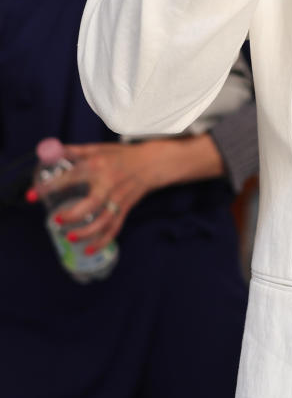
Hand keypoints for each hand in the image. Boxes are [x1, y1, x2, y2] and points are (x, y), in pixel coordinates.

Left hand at [30, 135, 224, 250]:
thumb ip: (74, 151)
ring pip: (105, 220)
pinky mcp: (126, 208)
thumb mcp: (99, 148)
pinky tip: (89, 249)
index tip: (32, 195)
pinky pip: (115, 228)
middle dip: (73, 214)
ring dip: (88, 232)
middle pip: (92, 203)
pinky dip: (103, 241)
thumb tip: (49, 151)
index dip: (50, 186)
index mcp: (97, 165)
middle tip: (55, 220)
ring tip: (70, 237)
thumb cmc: (122, 155)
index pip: (70, 176)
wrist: (153, 162)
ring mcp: (119, 197)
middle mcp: (109, 183)